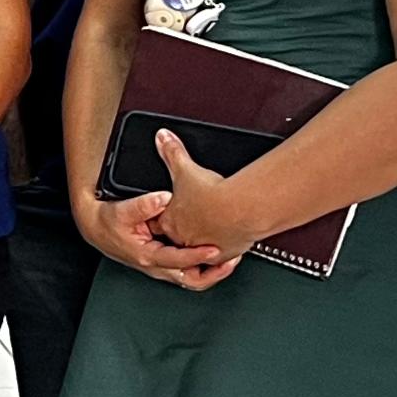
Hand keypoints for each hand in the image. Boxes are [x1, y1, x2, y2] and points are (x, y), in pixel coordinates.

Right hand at [80, 189, 234, 289]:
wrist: (97, 230)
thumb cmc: (109, 223)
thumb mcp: (123, 211)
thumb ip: (144, 205)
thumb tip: (163, 198)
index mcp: (147, 255)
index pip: (178, 260)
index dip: (198, 255)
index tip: (215, 249)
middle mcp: (156, 266)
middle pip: (191, 280)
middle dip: (214, 273)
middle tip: (232, 260)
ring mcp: (162, 267)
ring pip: (192, 279)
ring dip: (212, 272)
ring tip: (230, 259)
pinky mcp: (165, 264)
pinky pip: (189, 272)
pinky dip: (204, 266)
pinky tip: (215, 254)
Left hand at [150, 128, 254, 259]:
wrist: (238, 208)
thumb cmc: (212, 194)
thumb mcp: (185, 168)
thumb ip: (172, 152)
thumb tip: (162, 137)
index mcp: (171, 222)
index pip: (158, 224)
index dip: (163, 217)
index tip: (173, 211)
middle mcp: (184, 239)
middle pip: (176, 241)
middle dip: (184, 233)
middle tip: (193, 223)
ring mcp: (203, 249)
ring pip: (198, 252)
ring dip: (204, 244)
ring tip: (212, 234)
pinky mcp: (223, 255)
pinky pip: (220, 259)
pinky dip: (224, 250)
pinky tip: (229, 240)